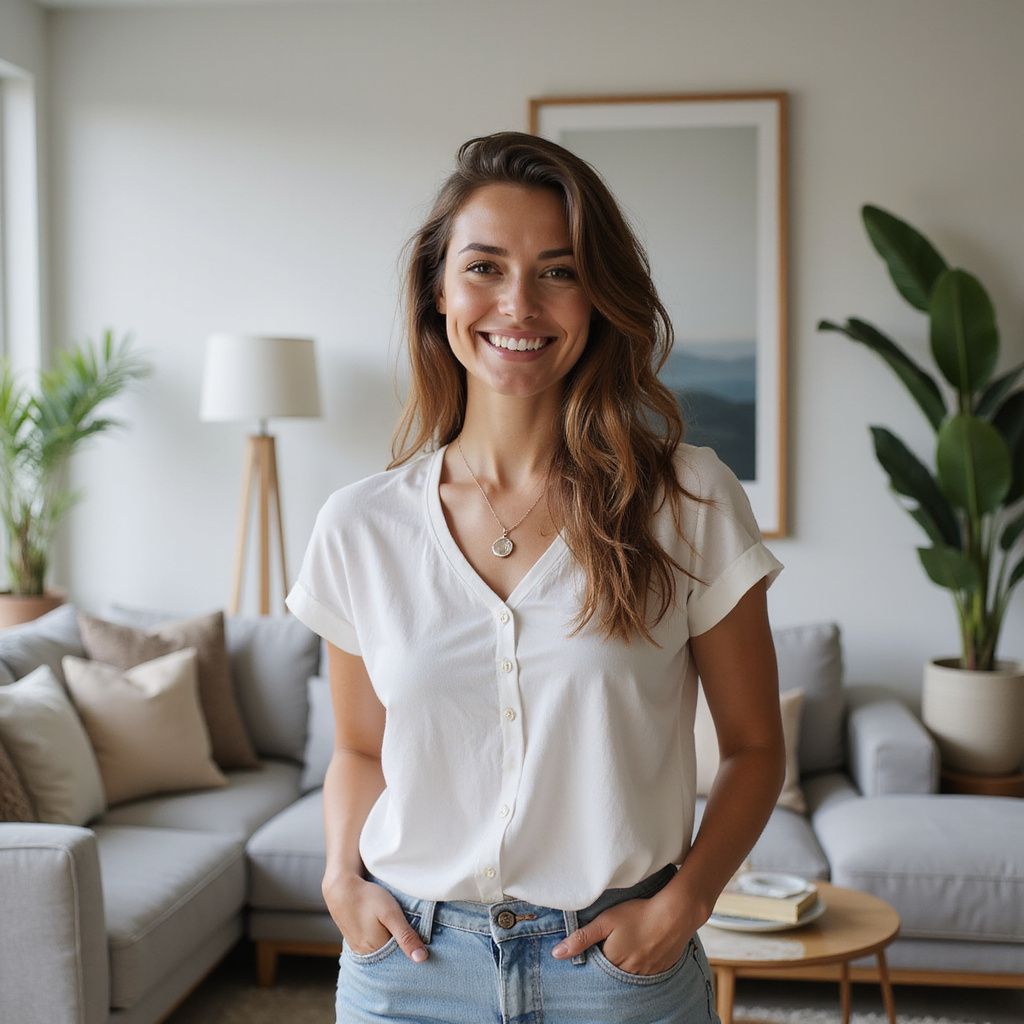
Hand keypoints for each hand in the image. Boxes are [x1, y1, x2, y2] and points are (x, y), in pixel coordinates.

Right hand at [322, 872, 428, 962]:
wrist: (341, 887)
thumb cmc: (367, 898)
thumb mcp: (391, 914)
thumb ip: (405, 936)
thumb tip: (422, 958)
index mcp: (377, 951)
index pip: (401, 963)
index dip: (414, 956)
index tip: (428, 952)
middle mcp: (367, 954)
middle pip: (392, 959)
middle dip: (405, 953)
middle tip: (420, 943)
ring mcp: (359, 948)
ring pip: (383, 952)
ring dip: (394, 947)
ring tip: (406, 937)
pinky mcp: (356, 940)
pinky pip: (374, 946)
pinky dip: (384, 942)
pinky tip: (389, 933)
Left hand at [550, 894, 691, 974]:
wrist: (675, 914)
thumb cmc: (638, 914)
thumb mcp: (605, 921)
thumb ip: (581, 937)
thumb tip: (557, 954)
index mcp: (613, 962)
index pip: (597, 968)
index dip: (595, 956)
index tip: (597, 945)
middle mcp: (629, 973)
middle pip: (613, 972)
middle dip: (610, 960)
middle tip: (615, 942)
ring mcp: (647, 974)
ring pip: (630, 974)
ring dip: (626, 963)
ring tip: (630, 944)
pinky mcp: (661, 970)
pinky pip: (646, 973)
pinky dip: (642, 964)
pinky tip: (644, 948)